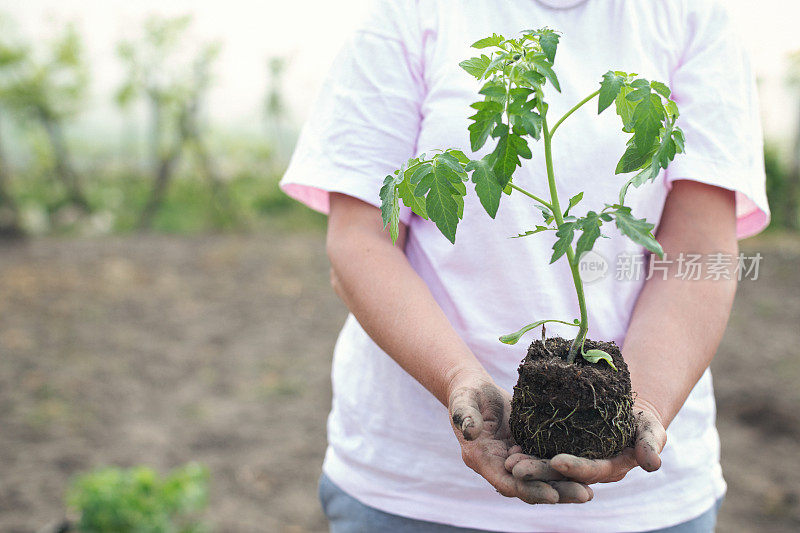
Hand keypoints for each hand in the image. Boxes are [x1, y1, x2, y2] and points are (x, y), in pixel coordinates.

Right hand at [448, 372, 593, 503]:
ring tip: (589, 491)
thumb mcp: (463, 401)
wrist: (475, 390)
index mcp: (482, 458)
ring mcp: (515, 459)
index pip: (507, 481)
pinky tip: (586, 471)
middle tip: (584, 495)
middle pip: (529, 486)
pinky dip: (564, 469)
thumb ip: (464, 415)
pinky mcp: (527, 449)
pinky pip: (546, 462)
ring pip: (541, 478)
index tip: (552, 495)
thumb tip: (471, 430)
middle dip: (557, 492)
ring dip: (564, 486)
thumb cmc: (466, 394)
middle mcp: (500, 465)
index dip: (529, 489)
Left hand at [506, 399, 666, 485]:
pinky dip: (526, 450)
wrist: (628, 412)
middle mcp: (587, 468)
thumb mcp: (651, 430)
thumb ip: (649, 444)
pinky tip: (509, 448)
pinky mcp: (559, 446)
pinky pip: (540, 450)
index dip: (575, 467)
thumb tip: (652, 463)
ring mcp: (572, 459)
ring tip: (507, 461)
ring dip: (527, 464)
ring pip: (546, 465)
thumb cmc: (642, 422)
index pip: (590, 470)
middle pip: (561, 473)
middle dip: (539, 471)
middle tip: (516, 468)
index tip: (557, 460)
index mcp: (609, 468)